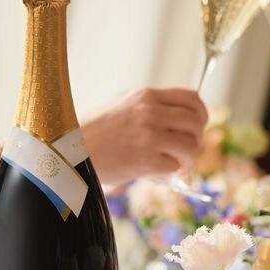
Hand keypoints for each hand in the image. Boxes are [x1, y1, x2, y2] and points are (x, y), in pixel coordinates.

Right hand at [81, 87, 207, 185]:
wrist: (69, 151)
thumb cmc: (95, 133)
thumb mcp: (123, 106)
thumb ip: (152, 109)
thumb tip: (183, 124)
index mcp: (146, 96)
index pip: (191, 97)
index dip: (201, 114)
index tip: (197, 127)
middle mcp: (150, 111)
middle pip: (196, 121)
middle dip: (197, 139)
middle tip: (186, 153)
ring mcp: (149, 135)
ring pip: (191, 145)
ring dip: (188, 159)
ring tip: (176, 166)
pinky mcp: (146, 159)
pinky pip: (175, 166)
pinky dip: (171, 173)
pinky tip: (159, 173)